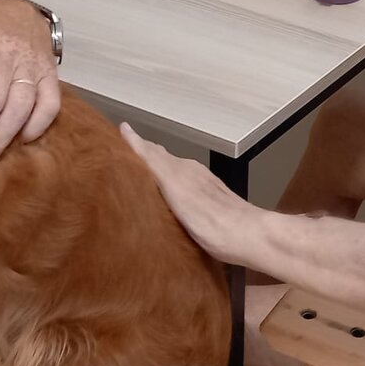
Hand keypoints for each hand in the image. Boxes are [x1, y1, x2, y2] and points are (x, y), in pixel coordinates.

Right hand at [120, 123, 260, 264]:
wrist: (249, 235)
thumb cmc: (210, 220)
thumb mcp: (176, 188)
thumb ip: (154, 162)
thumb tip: (127, 130)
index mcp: (180, 169)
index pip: (150, 152)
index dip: (133, 144)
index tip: (115, 135)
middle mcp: (190, 172)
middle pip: (161, 160)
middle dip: (141, 155)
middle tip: (118, 153)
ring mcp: (201, 185)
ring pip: (171, 170)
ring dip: (154, 168)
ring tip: (136, 172)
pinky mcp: (209, 199)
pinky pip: (182, 182)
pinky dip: (167, 181)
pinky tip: (165, 192)